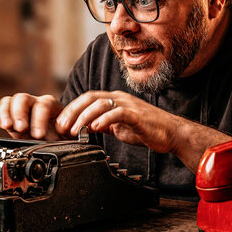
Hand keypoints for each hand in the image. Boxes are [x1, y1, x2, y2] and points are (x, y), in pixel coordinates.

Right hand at [0, 93, 66, 139]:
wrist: (52, 139)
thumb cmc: (60, 135)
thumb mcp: (68, 136)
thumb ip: (70, 134)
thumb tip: (78, 134)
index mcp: (50, 105)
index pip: (43, 105)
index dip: (39, 118)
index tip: (38, 134)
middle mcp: (33, 103)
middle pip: (23, 98)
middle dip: (20, 113)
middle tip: (22, 128)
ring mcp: (19, 108)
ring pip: (9, 101)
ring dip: (6, 114)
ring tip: (8, 127)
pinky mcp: (7, 116)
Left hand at [56, 90, 180, 153]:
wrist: (171, 133)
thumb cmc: (146, 129)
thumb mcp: (119, 127)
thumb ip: (103, 124)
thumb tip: (85, 127)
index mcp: (114, 100)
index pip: (87, 98)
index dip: (71, 109)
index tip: (60, 124)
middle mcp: (120, 99)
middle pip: (90, 98)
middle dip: (73, 112)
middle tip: (62, 127)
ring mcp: (129, 105)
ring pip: (101, 104)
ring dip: (84, 117)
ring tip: (75, 130)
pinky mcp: (138, 115)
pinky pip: (119, 113)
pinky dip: (105, 119)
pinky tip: (96, 128)